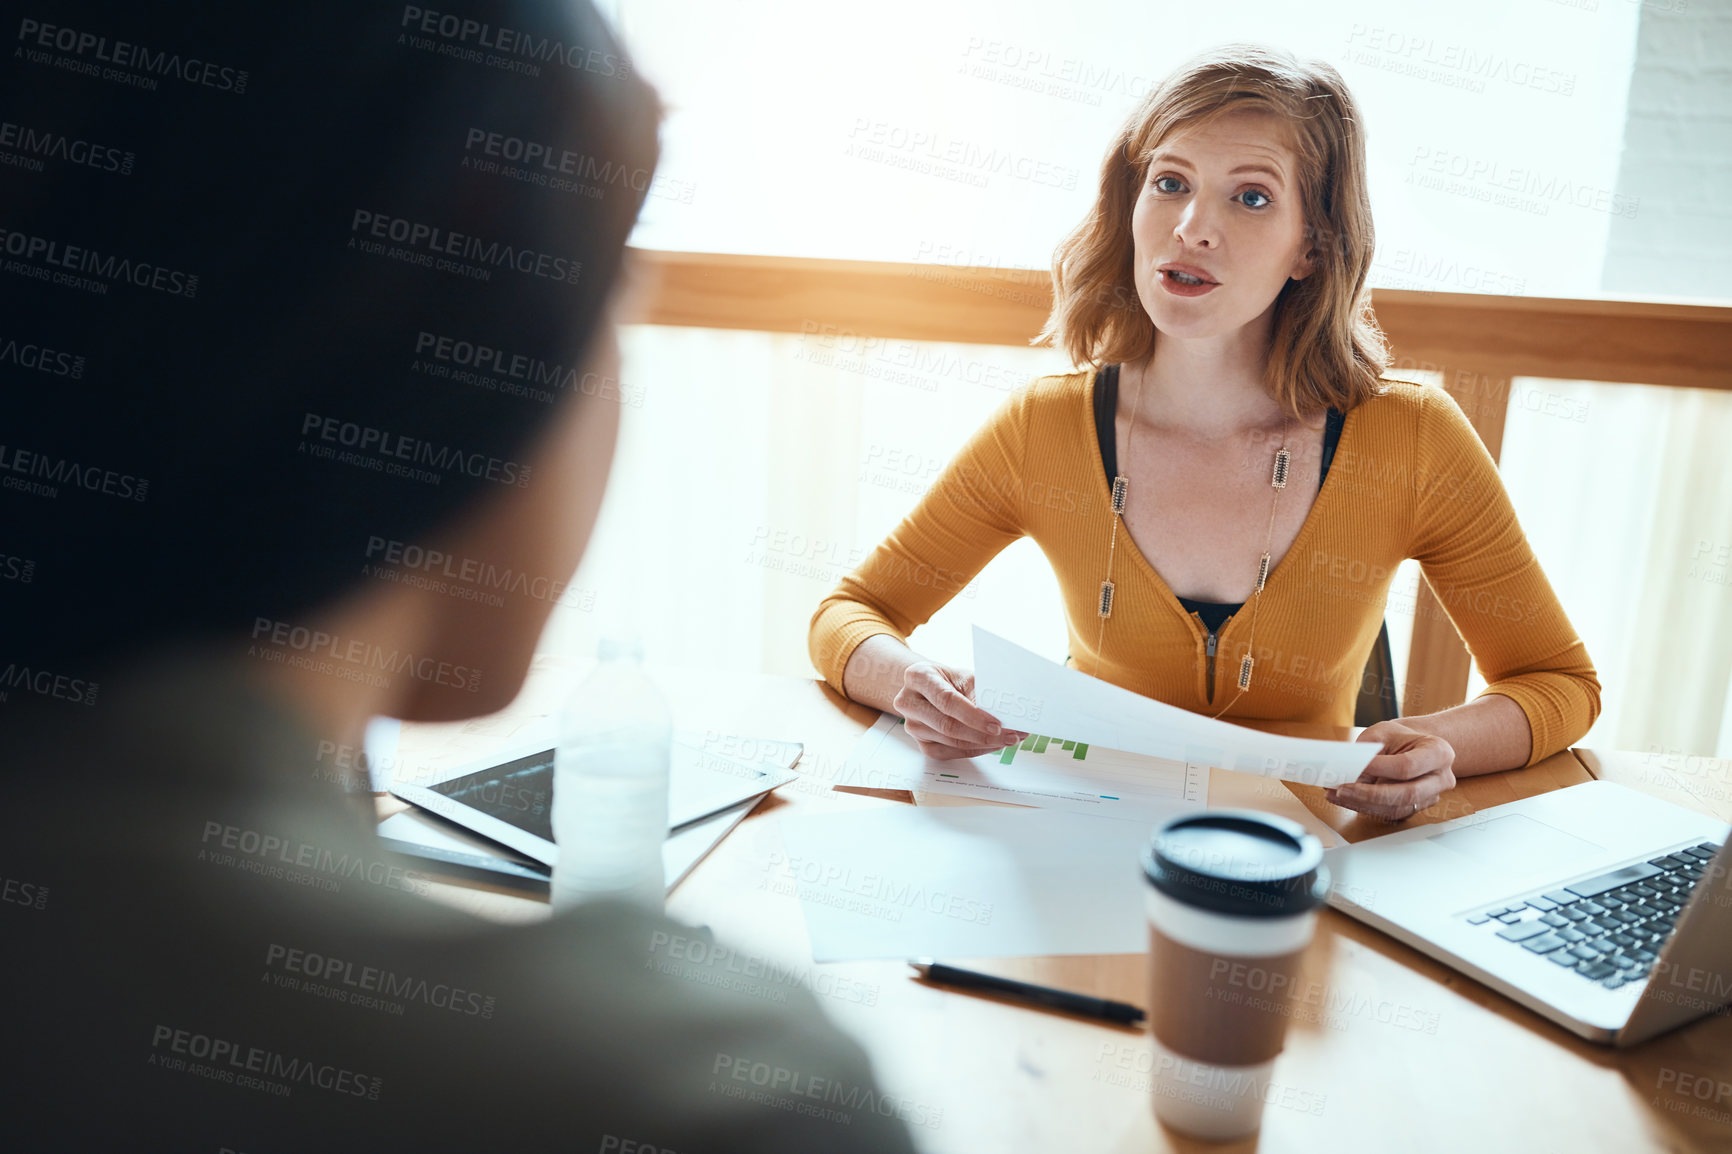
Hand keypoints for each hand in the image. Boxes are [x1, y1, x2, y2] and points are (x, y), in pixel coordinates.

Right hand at [893, 661, 1025, 760]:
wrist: (930, 687)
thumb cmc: (948, 679)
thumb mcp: (964, 676)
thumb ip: (979, 691)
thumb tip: (1003, 713)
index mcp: (918, 677)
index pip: (947, 700)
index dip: (973, 715)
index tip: (997, 724)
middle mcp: (909, 702)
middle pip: (947, 725)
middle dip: (983, 734)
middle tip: (1011, 735)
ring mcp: (912, 726)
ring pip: (951, 742)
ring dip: (984, 744)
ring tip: (1008, 738)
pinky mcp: (921, 744)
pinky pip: (950, 753)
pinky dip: (974, 750)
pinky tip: (991, 745)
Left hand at [1325, 720, 1456, 820]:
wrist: (1413, 745)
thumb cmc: (1399, 737)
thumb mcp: (1383, 733)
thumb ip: (1367, 751)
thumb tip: (1345, 770)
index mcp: (1438, 752)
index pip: (1407, 766)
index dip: (1379, 768)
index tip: (1354, 766)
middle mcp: (1440, 778)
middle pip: (1407, 794)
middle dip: (1370, 794)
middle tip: (1341, 788)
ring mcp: (1430, 796)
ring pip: (1397, 808)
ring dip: (1363, 804)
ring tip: (1336, 794)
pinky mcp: (1416, 808)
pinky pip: (1390, 813)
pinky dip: (1365, 807)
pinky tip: (1345, 799)